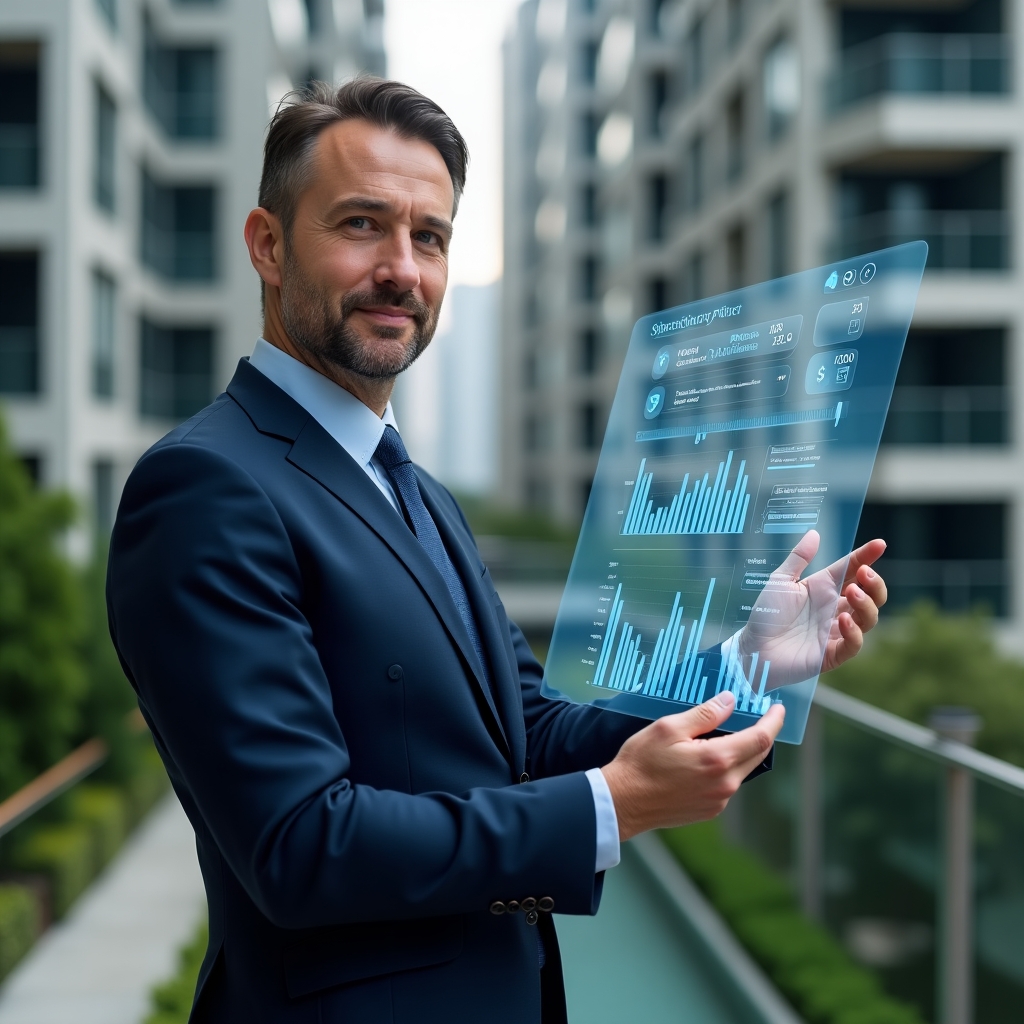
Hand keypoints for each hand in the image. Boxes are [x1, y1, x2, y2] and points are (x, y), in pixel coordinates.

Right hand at [601, 691, 784, 840]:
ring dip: (742, 751)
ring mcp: (719, 801)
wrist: (623, 802)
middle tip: (759, 716)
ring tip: (729, 734)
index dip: (773, 721)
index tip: (778, 708)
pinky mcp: (709, 811)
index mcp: (717, 759)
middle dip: (762, 734)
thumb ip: (704, 715)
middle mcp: (724, 784)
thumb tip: (730, 701)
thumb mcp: (669, 728)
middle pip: (757, 755)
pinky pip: (729, 784)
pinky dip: (728, 767)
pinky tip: (710, 758)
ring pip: (743, 770)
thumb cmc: (641, 763)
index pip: (760, 738)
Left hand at [737, 531, 887, 687]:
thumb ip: (798, 558)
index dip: (867, 556)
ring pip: (869, 618)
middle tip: (864, 574)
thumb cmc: (766, 615)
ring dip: (866, 604)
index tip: (879, 544)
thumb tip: (815, 533)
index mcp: (824, 588)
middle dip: (875, 583)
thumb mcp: (780, 581)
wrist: (752, 648)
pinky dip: (854, 632)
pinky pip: (854, 644)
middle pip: (871, 595)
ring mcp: (836, 631)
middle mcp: (834, 608)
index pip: (852, 569)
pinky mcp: (832, 654)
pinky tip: (843, 619)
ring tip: (852, 592)